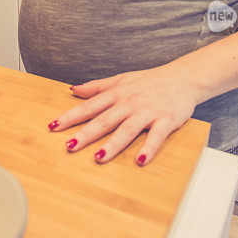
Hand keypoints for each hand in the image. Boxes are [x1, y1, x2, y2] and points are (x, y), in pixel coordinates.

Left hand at [48, 65, 197, 165]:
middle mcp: (130, 102)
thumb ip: (97, 86)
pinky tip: (140, 161)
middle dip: (86, 133)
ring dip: (113, 144)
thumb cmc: (150, 81)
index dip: (71, 116)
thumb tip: (73, 89)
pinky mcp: (166, 120)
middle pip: (105, 119)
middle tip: (69, 146)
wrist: (184, 77)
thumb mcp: (122, 79)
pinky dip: (149, 148)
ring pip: (127, 129)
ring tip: (98, 157)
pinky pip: (156, 136)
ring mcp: (148, 111)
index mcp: (117, 93)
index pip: (90, 106)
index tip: (53, 126)